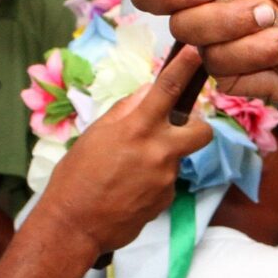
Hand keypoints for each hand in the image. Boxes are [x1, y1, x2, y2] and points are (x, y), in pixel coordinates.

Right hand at [31, 46, 214, 255]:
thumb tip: (148, 91)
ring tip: (128, 172)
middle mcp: (158, 151)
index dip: (186, 67)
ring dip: (160, 159)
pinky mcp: (166, 201)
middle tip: (176, 130)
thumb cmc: (76, 175)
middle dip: (197, 127)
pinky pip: (166, 184)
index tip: (198, 52)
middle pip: (202, 131)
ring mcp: (166, 178)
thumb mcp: (95, 134)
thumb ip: (126, 111)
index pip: (168, 90)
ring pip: (176, 159)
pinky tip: (129, 191)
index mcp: (137, 128)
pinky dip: (152, 183)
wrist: (74, 225)